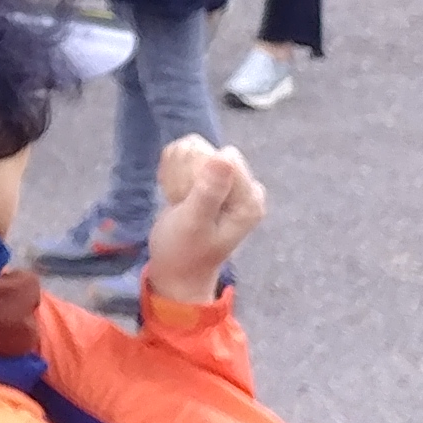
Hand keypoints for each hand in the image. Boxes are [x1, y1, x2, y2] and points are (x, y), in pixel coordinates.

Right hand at [142, 136, 265, 306]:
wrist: (175, 271)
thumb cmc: (183, 251)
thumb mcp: (193, 223)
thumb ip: (209, 191)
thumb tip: (224, 156)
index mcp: (249, 199)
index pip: (221, 157)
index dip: (196, 173)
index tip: (186, 199)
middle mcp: (244, 188)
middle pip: (206, 151)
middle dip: (184, 173)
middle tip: (180, 204)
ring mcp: (228, 184)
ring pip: (192, 151)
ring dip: (176, 174)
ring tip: (178, 202)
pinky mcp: (212, 181)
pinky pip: (185, 158)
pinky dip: (173, 174)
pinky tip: (175, 197)